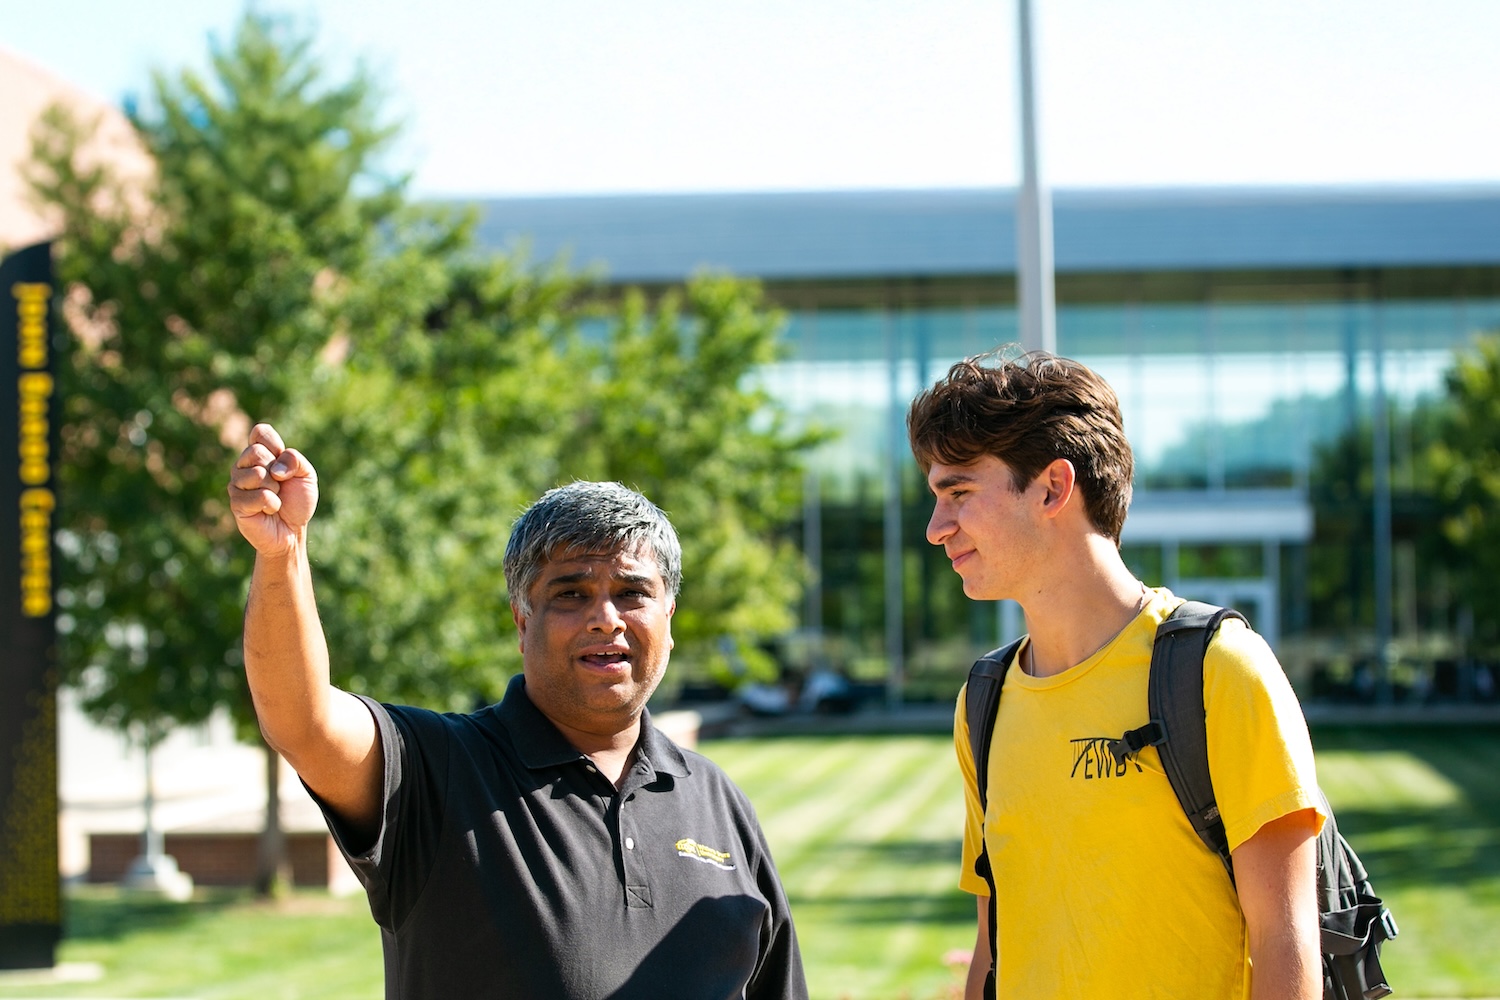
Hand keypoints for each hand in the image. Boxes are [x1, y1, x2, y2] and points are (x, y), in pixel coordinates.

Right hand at [228, 423, 318, 555]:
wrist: (292, 530)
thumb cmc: (297, 500)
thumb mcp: (306, 475)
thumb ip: (295, 460)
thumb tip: (275, 469)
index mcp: (259, 453)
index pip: (259, 432)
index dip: (274, 444)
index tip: (283, 462)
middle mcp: (243, 466)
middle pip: (256, 452)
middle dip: (276, 471)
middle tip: (279, 485)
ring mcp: (237, 484)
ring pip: (256, 474)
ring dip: (274, 489)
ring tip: (274, 498)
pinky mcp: (236, 503)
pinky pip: (258, 496)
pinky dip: (272, 504)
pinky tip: (268, 510)